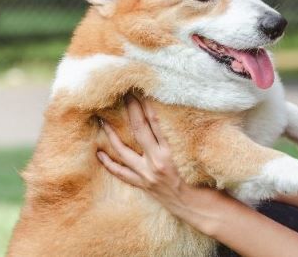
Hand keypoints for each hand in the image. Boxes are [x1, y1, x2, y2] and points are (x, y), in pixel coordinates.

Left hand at [96, 93, 190, 213]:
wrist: (193, 206)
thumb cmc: (198, 179)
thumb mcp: (191, 154)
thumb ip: (178, 138)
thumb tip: (164, 115)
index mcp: (169, 152)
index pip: (155, 122)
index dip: (146, 105)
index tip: (140, 91)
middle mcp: (156, 162)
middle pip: (139, 130)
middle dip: (131, 110)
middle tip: (125, 94)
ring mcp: (146, 174)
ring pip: (123, 152)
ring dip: (112, 135)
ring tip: (102, 121)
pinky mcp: (141, 184)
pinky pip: (121, 173)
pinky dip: (109, 164)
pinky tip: (99, 153)